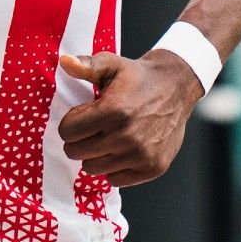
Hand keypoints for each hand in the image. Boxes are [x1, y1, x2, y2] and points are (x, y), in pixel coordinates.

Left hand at [57, 50, 202, 186]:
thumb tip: (64, 61)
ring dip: (94, 155)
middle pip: (77, 152)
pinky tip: (120, 150)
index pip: (68, 131)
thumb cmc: (137, 77)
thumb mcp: (110, 64)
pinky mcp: (153, 167)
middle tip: (91, 129)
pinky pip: (116, 180)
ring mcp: (141, 154)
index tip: (82, 116)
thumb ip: (85, 66)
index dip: (70, 123)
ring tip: (105, 139)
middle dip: (78, 140)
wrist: (176, 87)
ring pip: (93, 168)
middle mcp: (128, 136)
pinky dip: (113, 168)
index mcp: (114, 110)